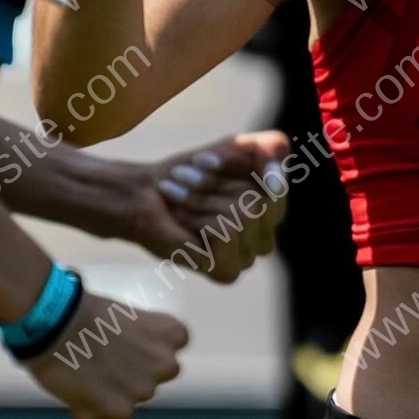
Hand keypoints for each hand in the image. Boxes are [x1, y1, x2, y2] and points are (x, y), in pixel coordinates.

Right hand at [25, 291, 187, 418]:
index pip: (176, 345)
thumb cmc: (83, 312)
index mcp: (169, 333)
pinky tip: (73, 393)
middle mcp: (165, 363)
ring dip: (112, 394)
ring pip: (130, 399)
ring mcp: (144, 390)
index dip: (152, 347)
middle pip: (155, 375)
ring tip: (84, 376)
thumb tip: (126, 355)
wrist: (58, 325)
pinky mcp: (121, 412)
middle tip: (104, 363)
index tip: (133, 345)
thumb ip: (137, 338)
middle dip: (134, 373)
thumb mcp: (123, 316)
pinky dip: (90, 412)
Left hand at [126, 131, 289, 283]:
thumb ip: (270, 149)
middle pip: (261, 201)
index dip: (237, 167)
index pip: (276, 186)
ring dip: (201, 199)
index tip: (200, 161)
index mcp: (271, 212)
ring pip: (245, 214)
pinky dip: (197, 217)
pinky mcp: (226, 271)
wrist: (140, 196)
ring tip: (177, 199)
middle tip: (183, 180)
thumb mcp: (233, 147)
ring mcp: (246, 258)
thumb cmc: (185, 174)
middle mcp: (264, 240)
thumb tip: (277, 181)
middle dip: (216, 185)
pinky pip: (226, 231)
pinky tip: (179, 221)